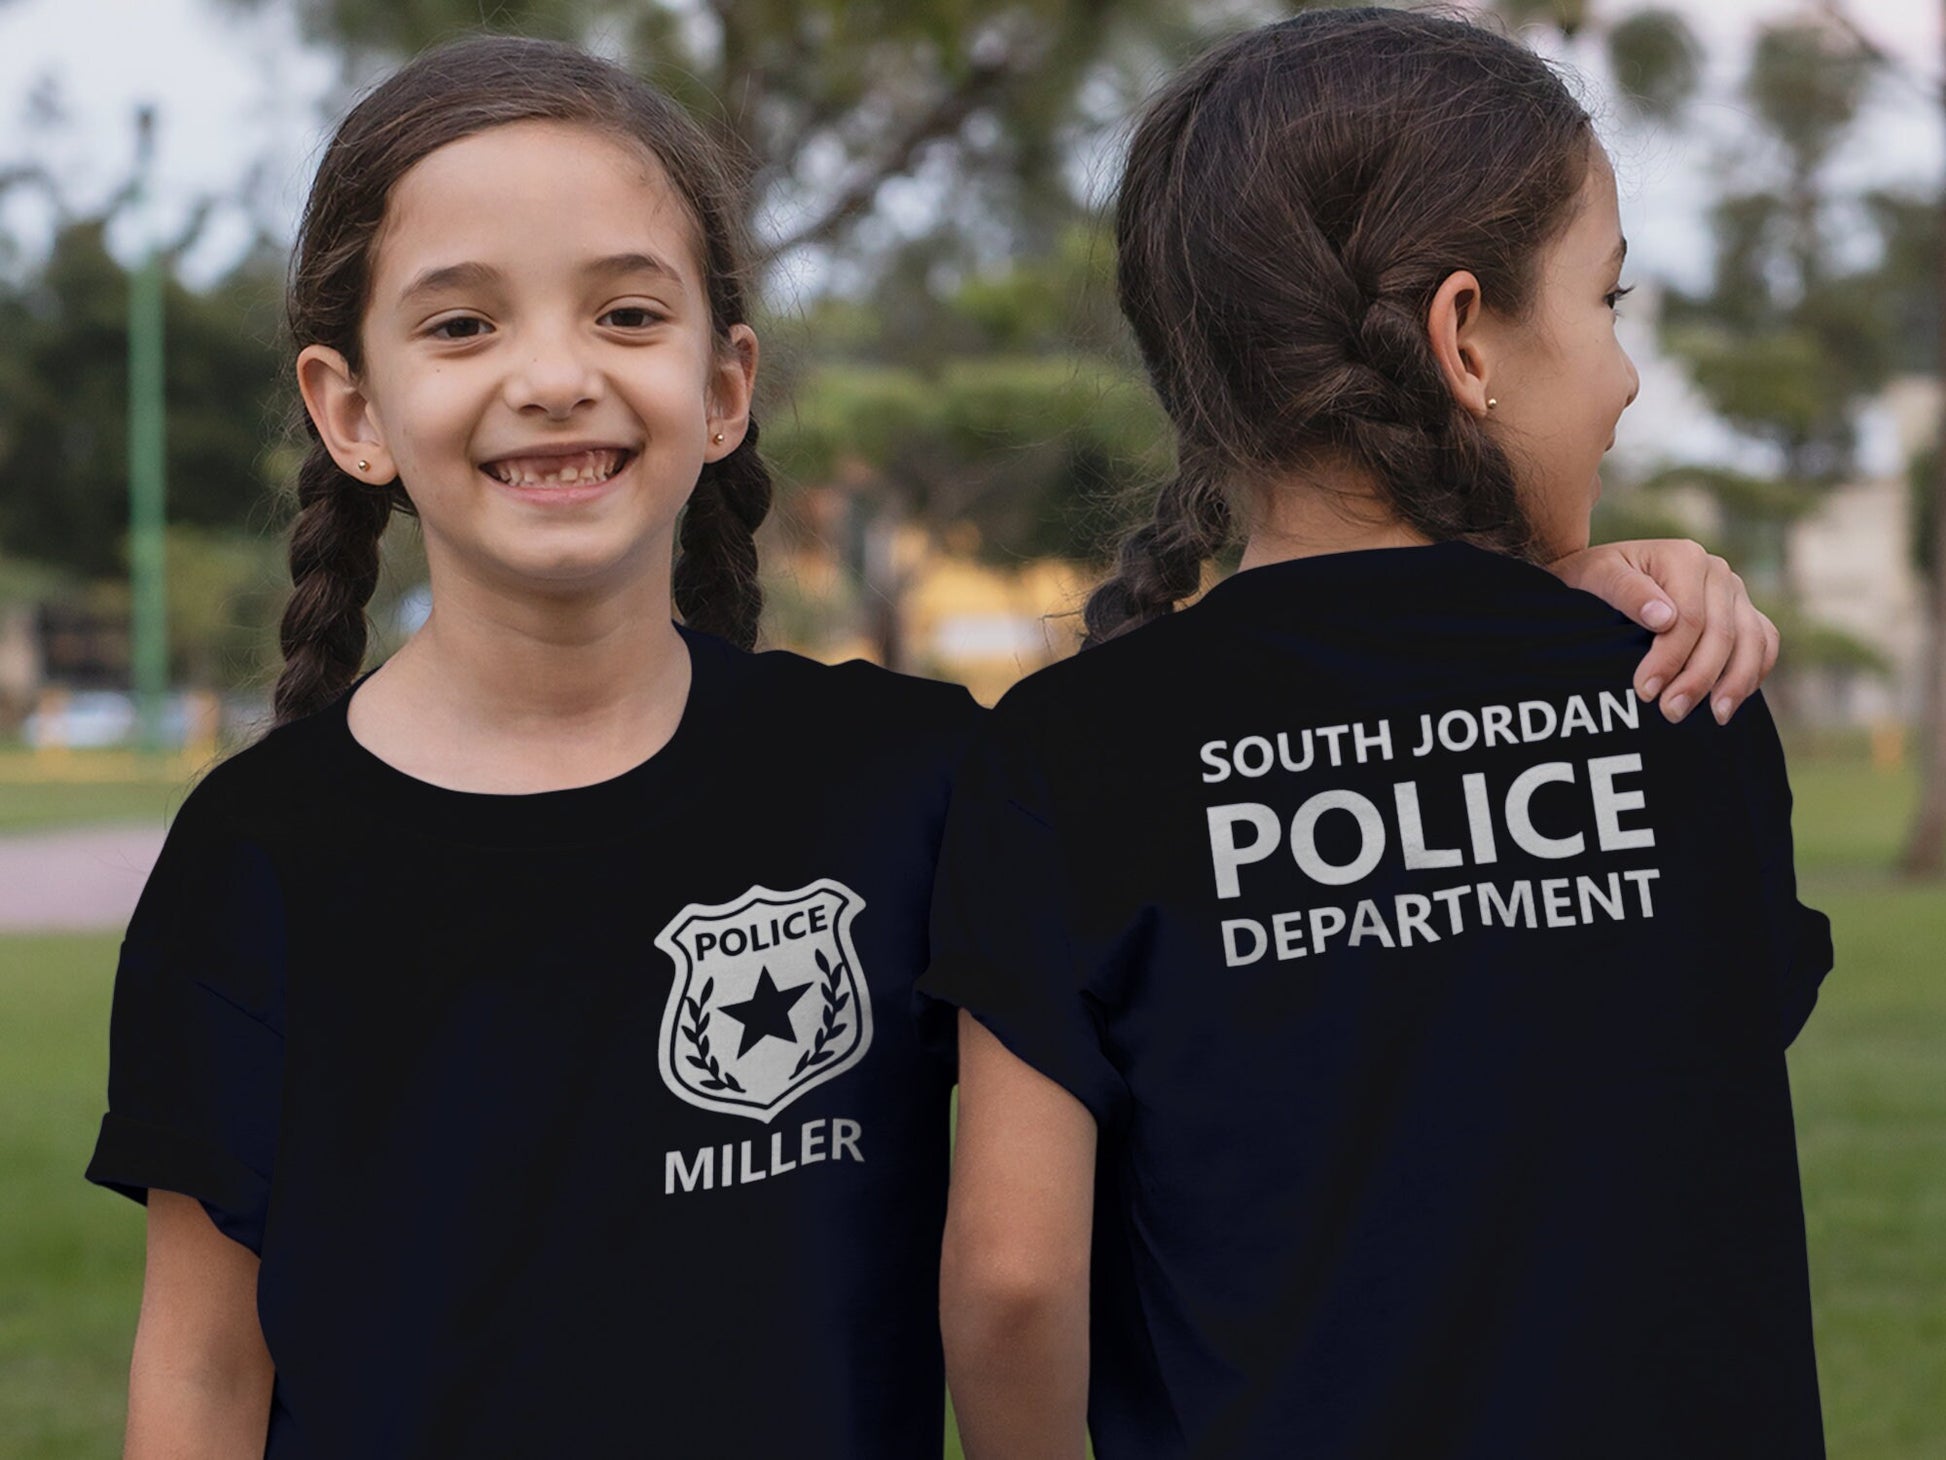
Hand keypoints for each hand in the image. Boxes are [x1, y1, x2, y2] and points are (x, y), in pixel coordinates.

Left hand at [1548, 539, 1780, 724]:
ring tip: (1715, 717)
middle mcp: (1717, 571)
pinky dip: (1755, 671)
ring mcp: (1734, 591)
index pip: (1689, 618)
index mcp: (1685, 558)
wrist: (1604, 574)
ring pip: (1752, 640)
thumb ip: (1626, 591)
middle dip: (1698, 679)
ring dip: (1735, 683)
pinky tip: (1733, 700)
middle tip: (1672, 713)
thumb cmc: (1595, 577)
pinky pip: (1764, 642)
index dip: (1670, 659)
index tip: (1646, 691)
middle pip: (1722, 633)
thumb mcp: (1596, 577)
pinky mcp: (1742, 611)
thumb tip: (1663, 618)